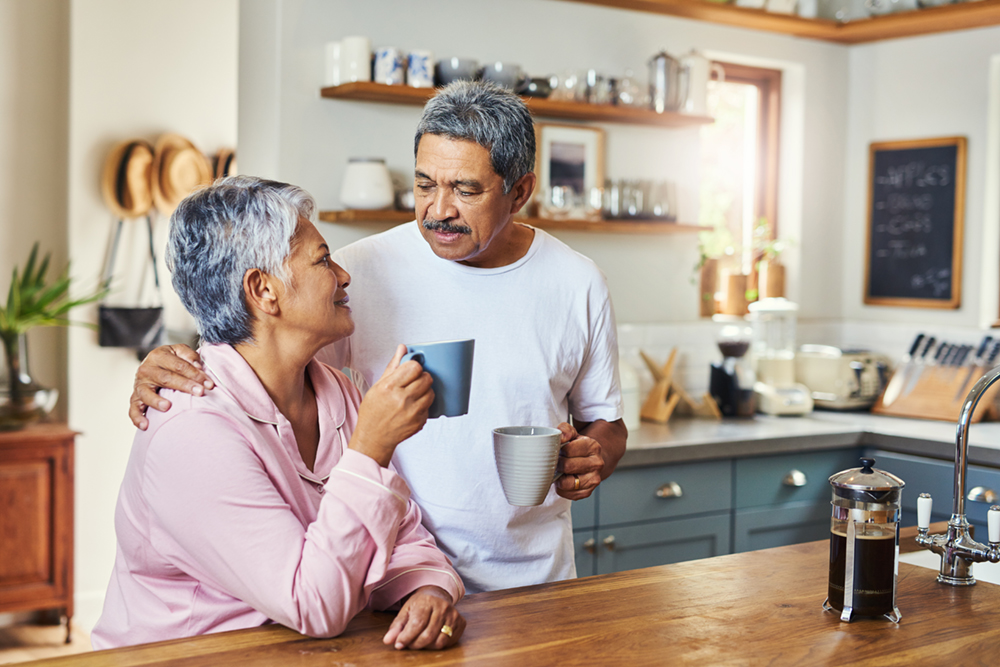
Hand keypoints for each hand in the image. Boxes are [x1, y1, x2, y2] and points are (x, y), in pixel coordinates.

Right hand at [129, 344, 213, 429]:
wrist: (153, 366)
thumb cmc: (171, 361)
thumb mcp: (180, 352)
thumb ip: (190, 356)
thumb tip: (198, 367)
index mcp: (158, 355)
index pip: (179, 365)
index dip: (195, 374)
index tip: (209, 384)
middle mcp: (146, 369)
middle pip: (166, 378)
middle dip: (184, 385)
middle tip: (200, 392)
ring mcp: (139, 384)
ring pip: (146, 393)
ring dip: (156, 401)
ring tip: (167, 407)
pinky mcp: (135, 398)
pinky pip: (133, 408)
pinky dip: (137, 417)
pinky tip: (145, 425)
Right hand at [348, 344, 433, 466]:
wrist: (373, 438)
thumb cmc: (373, 411)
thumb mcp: (377, 386)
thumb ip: (393, 366)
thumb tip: (403, 348)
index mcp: (389, 387)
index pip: (414, 367)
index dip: (414, 367)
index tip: (410, 371)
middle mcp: (402, 399)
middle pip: (426, 378)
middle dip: (422, 377)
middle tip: (414, 382)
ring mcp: (412, 412)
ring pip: (431, 392)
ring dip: (425, 391)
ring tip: (414, 394)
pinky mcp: (419, 422)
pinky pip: (429, 406)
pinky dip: (423, 405)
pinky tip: (412, 407)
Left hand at [383, 585, 464, 649]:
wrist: (437, 594)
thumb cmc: (419, 604)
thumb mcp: (406, 611)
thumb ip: (396, 626)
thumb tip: (388, 641)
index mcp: (427, 601)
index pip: (417, 624)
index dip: (407, 637)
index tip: (399, 644)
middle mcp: (443, 607)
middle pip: (428, 635)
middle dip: (415, 644)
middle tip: (409, 644)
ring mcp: (454, 615)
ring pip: (439, 641)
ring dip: (426, 646)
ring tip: (419, 641)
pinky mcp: (461, 622)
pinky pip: (448, 642)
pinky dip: (437, 645)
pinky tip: (431, 639)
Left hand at [554, 422, 604, 499]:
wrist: (591, 461)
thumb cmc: (578, 448)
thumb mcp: (573, 434)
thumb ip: (565, 429)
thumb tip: (561, 437)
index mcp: (593, 446)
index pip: (567, 450)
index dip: (558, 450)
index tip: (559, 450)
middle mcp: (597, 464)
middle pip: (567, 466)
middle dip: (557, 464)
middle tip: (556, 462)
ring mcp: (594, 479)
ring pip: (566, 483)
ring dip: (558, 478)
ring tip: (560, 471)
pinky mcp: (587, 492)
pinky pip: (566, 494)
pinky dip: (561, 488)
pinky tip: (564, 480)